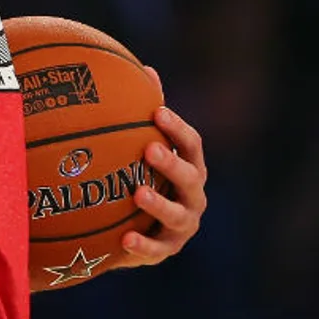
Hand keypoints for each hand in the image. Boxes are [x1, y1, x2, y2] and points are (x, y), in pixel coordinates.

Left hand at [115, 68, 207, 266]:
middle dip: (171, 163)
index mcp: (191, 165)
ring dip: (159, 203)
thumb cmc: (142, 176)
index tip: (157, 112)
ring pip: (178, 215)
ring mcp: (184, 224)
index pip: (192, 144)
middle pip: (190, 176)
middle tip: (149, 149)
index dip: (177, 129)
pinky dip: (143, 245)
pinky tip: (125, 238)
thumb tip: (145, 68)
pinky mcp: (167, 249)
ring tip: (137, 193)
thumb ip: (148, 113)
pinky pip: (157, 249)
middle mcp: (193, 194)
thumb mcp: (145, 145)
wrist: (136, 227)